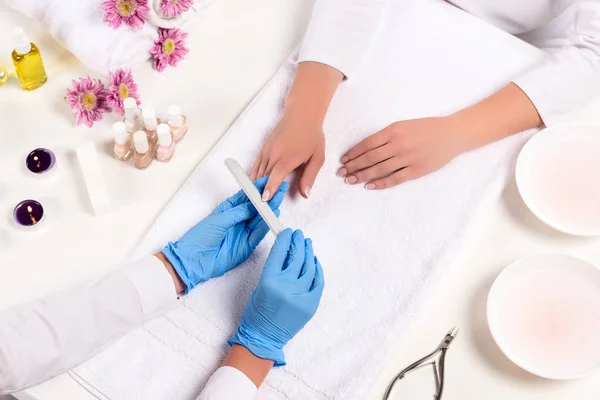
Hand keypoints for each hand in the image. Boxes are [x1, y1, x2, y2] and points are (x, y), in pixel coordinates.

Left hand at [162, 177, 288, 292]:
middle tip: (280, 188)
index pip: (246, 196)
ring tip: (279, 199)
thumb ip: (239, 212)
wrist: (194, 260)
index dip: (257, 188)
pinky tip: (273, 216)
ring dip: (270, 210)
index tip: (268, 179)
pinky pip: (259, 234)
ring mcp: (243, 232)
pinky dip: (266, 225)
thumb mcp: (219, 219)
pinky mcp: (247, 245)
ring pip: (260, 219)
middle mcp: (238, 220)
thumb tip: (254, 204)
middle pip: (256, 207)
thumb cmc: (200, 237)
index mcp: (229, 209)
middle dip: (268, 197)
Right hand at [229, 229, 324, 365]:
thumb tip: (286, 250)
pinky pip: (317, 282)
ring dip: (309, 252)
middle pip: (296, 256)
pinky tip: (314, 261)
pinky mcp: (310, 304)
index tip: (288, 231)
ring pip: (309, 267)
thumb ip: (274, 268)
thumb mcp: (260, 285)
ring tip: (307, 243)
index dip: (285, 238)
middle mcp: (285, 286)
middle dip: (298, 242)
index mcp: (268, 280)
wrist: (263, 337)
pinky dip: (317, 269)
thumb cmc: (257, 311)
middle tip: (299, 234)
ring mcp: (300, 296)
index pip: (279, 251)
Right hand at [251, 115, 324, 199]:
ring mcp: (268, 150)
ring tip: (256, 198)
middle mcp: (275, 153)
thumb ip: (310, 177)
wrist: (302, 114)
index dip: (270, 187)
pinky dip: (254, 174)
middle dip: (262, 191)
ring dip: (257, 184)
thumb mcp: (318, 157)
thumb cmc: (312, 136)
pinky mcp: (264, 147)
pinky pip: (257, 164)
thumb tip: (305, 194)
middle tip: (261, 206)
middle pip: (265, 175)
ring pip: (259, 171)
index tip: (264, 199)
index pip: (276, 174)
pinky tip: (254, 184)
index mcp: (289, 157)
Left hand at [337, 117, 466, 189]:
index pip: (367, 143)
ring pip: (379, 169)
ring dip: (362, 175)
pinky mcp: (416, 170)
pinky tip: (369, 186)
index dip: (353, 153)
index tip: (344, 160)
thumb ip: (386, 135)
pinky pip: (395, 178)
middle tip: (341, 173)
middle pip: (370, 157)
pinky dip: (381, 183)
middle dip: (353, 166)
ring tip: (350, 180)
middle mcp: (399, 144)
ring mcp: (408, 158)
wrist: (452, 134)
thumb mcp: (403, 125)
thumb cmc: (426, 128)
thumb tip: (365, 148)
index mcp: (394, 130)